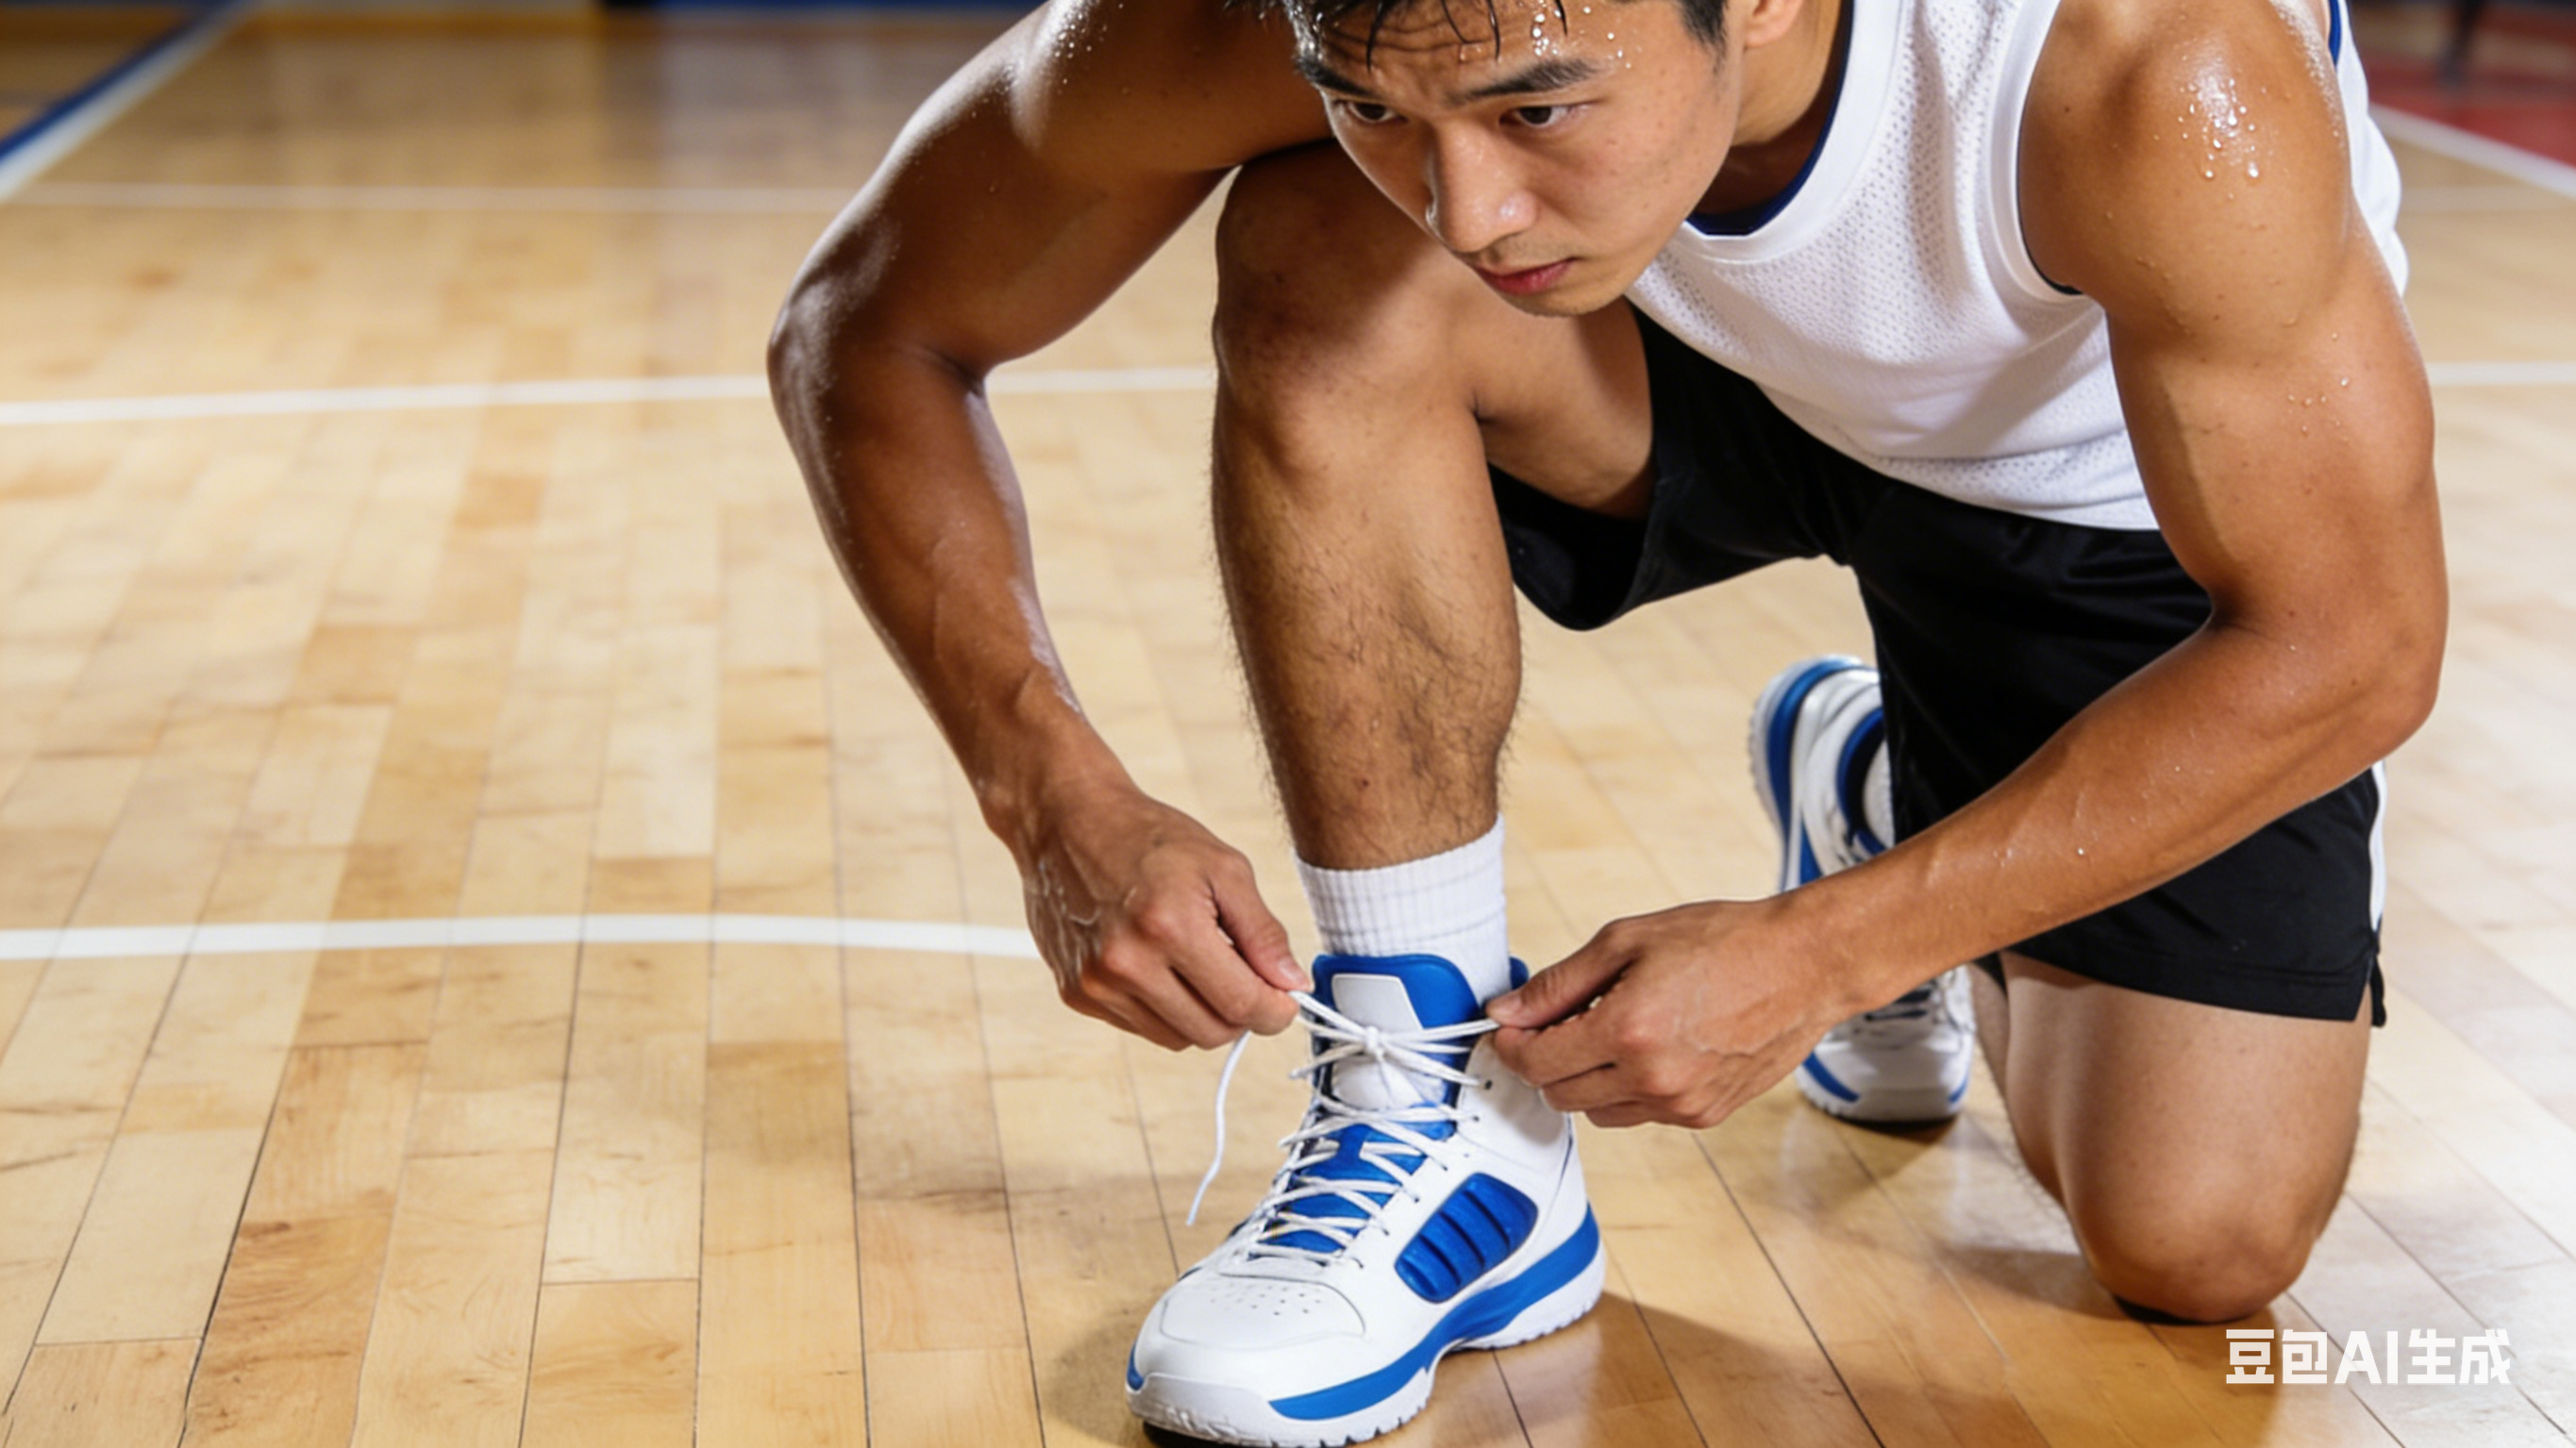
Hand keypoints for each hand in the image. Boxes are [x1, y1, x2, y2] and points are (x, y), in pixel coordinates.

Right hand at [1017, 779, 1308, 1049]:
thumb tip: (1293, 984)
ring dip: (1202, 1012)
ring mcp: (1097, 984)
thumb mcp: (1224, 868)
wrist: (1067, 824)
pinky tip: (1161, 964)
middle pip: (1212, 1032)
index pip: (1242, 1005)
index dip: (1276, 1010)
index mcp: (1169, 926)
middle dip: (1241, 1012)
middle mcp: (1127, 963)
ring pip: (1178, 1038)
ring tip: (1197, 961)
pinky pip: (1142, 1028)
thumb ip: (1263, 933)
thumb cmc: (1148, 838)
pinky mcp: (1077, 994)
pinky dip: (1165, 1007)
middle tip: (1244, 975)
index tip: (1285, 999)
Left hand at [1487, 899, 1848, 1128]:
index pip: (1534, 1063)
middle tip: (1563, 1021)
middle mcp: (1652, 1078)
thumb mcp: (1627, 940)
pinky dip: (1629, 1088)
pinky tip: (1653, 1047)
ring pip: (1595, 1112)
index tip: (1512, 1026)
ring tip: (1616, 1030)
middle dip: (1546, 1060)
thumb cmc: (1723, 941)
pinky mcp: (1704, 1115)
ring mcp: (1680, 1104)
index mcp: (1627, 1030)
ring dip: (1587, 1079)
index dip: (1511, 1044)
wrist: (1804, 965)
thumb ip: (1558, 983)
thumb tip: (1506, 1011)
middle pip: (1558, 1094)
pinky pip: (1639, 1115)